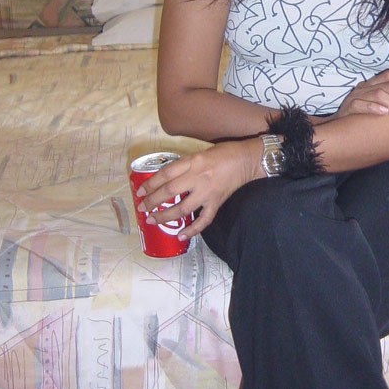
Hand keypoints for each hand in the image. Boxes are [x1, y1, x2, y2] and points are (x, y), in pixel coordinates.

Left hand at [135, 139, 258, 239]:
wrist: (248, 159)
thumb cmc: (224, 152)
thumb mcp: (201, 152)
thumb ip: (185, 165)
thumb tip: (166, 178)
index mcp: (193, 161)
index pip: (165, 174)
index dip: (150, 184)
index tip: (140, 192)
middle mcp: (199, 177)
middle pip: (169, 192)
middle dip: (152, 201)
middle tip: (142, 208)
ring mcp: (208, 192)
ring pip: (182, 208)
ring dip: (165, 216)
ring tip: (153, 220)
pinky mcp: (217, 202)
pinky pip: (204, 220)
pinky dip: (192, 230)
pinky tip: (180, 236)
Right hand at [336, 70, 388, 118]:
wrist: (336, 127)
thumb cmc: (360, 117)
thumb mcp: (375, 105)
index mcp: (371, 84)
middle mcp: (363, 87)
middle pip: (388, 86)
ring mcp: (355, 97)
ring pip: (378, 94)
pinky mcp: (347, 109)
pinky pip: (360, 105)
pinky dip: (373, 107)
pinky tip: (385, 112)